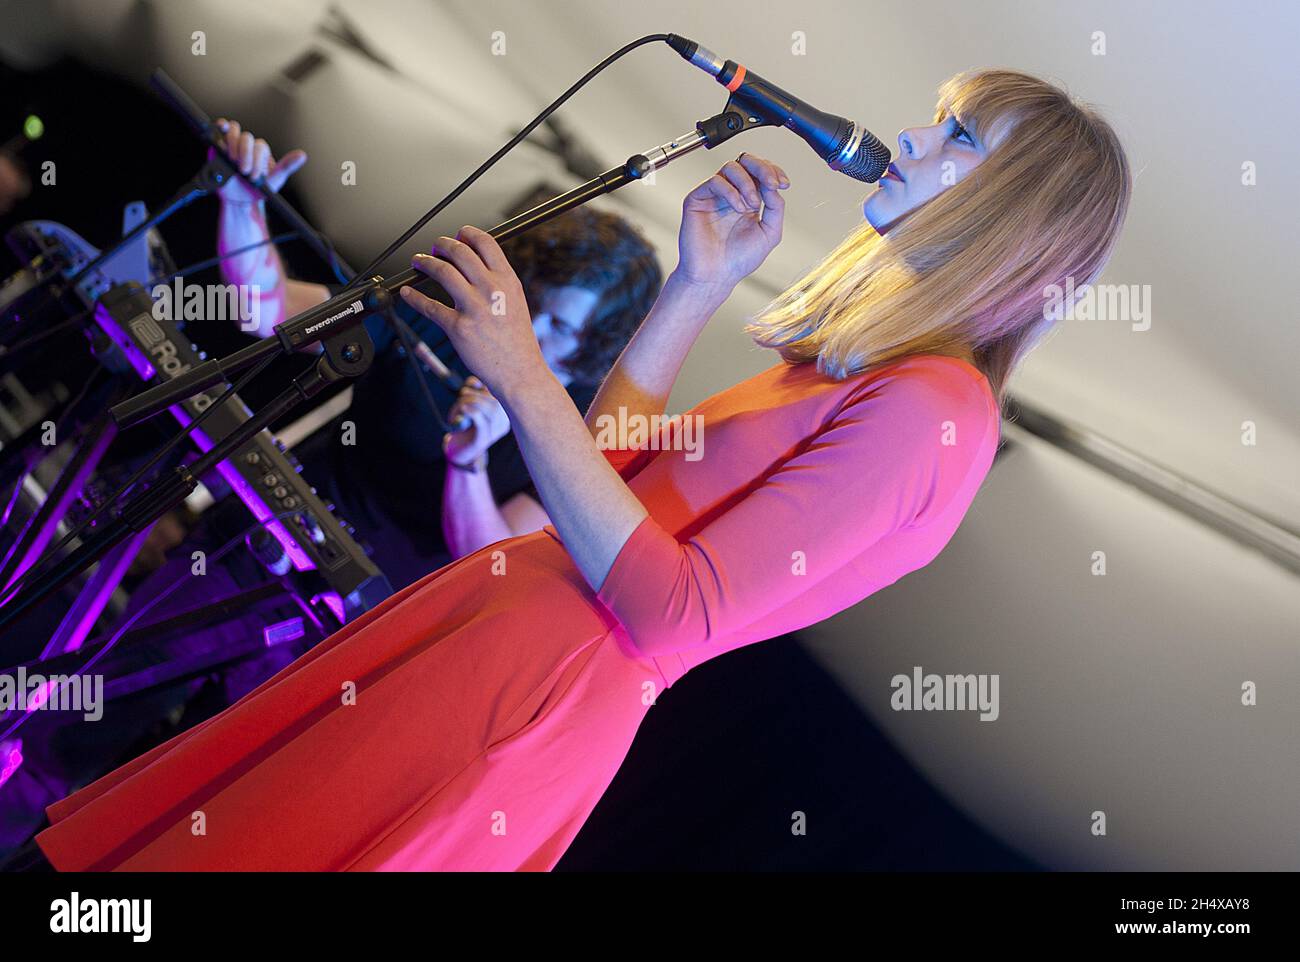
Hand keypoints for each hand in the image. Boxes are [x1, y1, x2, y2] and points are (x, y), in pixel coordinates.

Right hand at [211, 119, 306, 204]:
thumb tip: (302, 155)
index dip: (256, 160)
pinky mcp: (219, 148)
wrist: (241, 201)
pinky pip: (218, 132)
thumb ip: (287, 166)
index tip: (255, 176)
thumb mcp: (276, 179)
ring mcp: (232, 145)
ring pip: (233, 130)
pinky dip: (219, 128)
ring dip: (233, 144)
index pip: (259, 146)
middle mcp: (247, 145)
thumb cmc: (259, 190)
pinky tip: (220, 133)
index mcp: (261, 151)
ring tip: (233, 161)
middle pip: (246, 138)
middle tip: (245, 172)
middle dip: (245, 155)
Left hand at [399, 226, 548, 401]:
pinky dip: (414, 297)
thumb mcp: (515, 300)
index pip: (485, 242)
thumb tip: (474, 261)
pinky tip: (407, 293)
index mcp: (507, 280)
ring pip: (442, 271)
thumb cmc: (516, 338)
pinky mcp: (459, 328)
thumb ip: (497, 279)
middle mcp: (491, 289)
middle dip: (441, 245)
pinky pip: (430, 307)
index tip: (456, 236)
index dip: (466, 233)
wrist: (519, 371)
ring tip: (418, 262)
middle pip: (459, 251)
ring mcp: (474, 308)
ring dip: (424, 262)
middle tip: (433, 249)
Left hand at [444, 376, 509, 464]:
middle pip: (496, 401)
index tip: (471, 382)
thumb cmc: (464, 425)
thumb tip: (474, 381)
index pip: (503, 394)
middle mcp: (503, 423)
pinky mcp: (483, 440)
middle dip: (476, 394)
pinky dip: (472, 411)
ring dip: (471, 401)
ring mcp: (495, 433)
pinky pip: (482, 422)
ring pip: (491, 410)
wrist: (457, 450)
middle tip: (461, 394)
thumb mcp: (468, 403)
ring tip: (460, 405)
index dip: (486, 386)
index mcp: (503, 413)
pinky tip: (463, 409)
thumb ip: (474, 391)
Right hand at [676, 152, 788, 292]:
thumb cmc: (738, 260)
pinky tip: (738, 208)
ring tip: (752, 205)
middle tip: (771, 183)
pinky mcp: (698, 199)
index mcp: (748, 201)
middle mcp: (732, 195)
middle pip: (746, 162)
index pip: (760, 173)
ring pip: (731, 168)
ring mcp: (714, 196)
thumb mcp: (770, 233)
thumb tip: (774, 185)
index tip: (783, 183)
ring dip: (747, 183)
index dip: (773, 171)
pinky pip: (716, 182)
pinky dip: (731, 192)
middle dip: (762, 168)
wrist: (715, 276)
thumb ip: (776, 207)